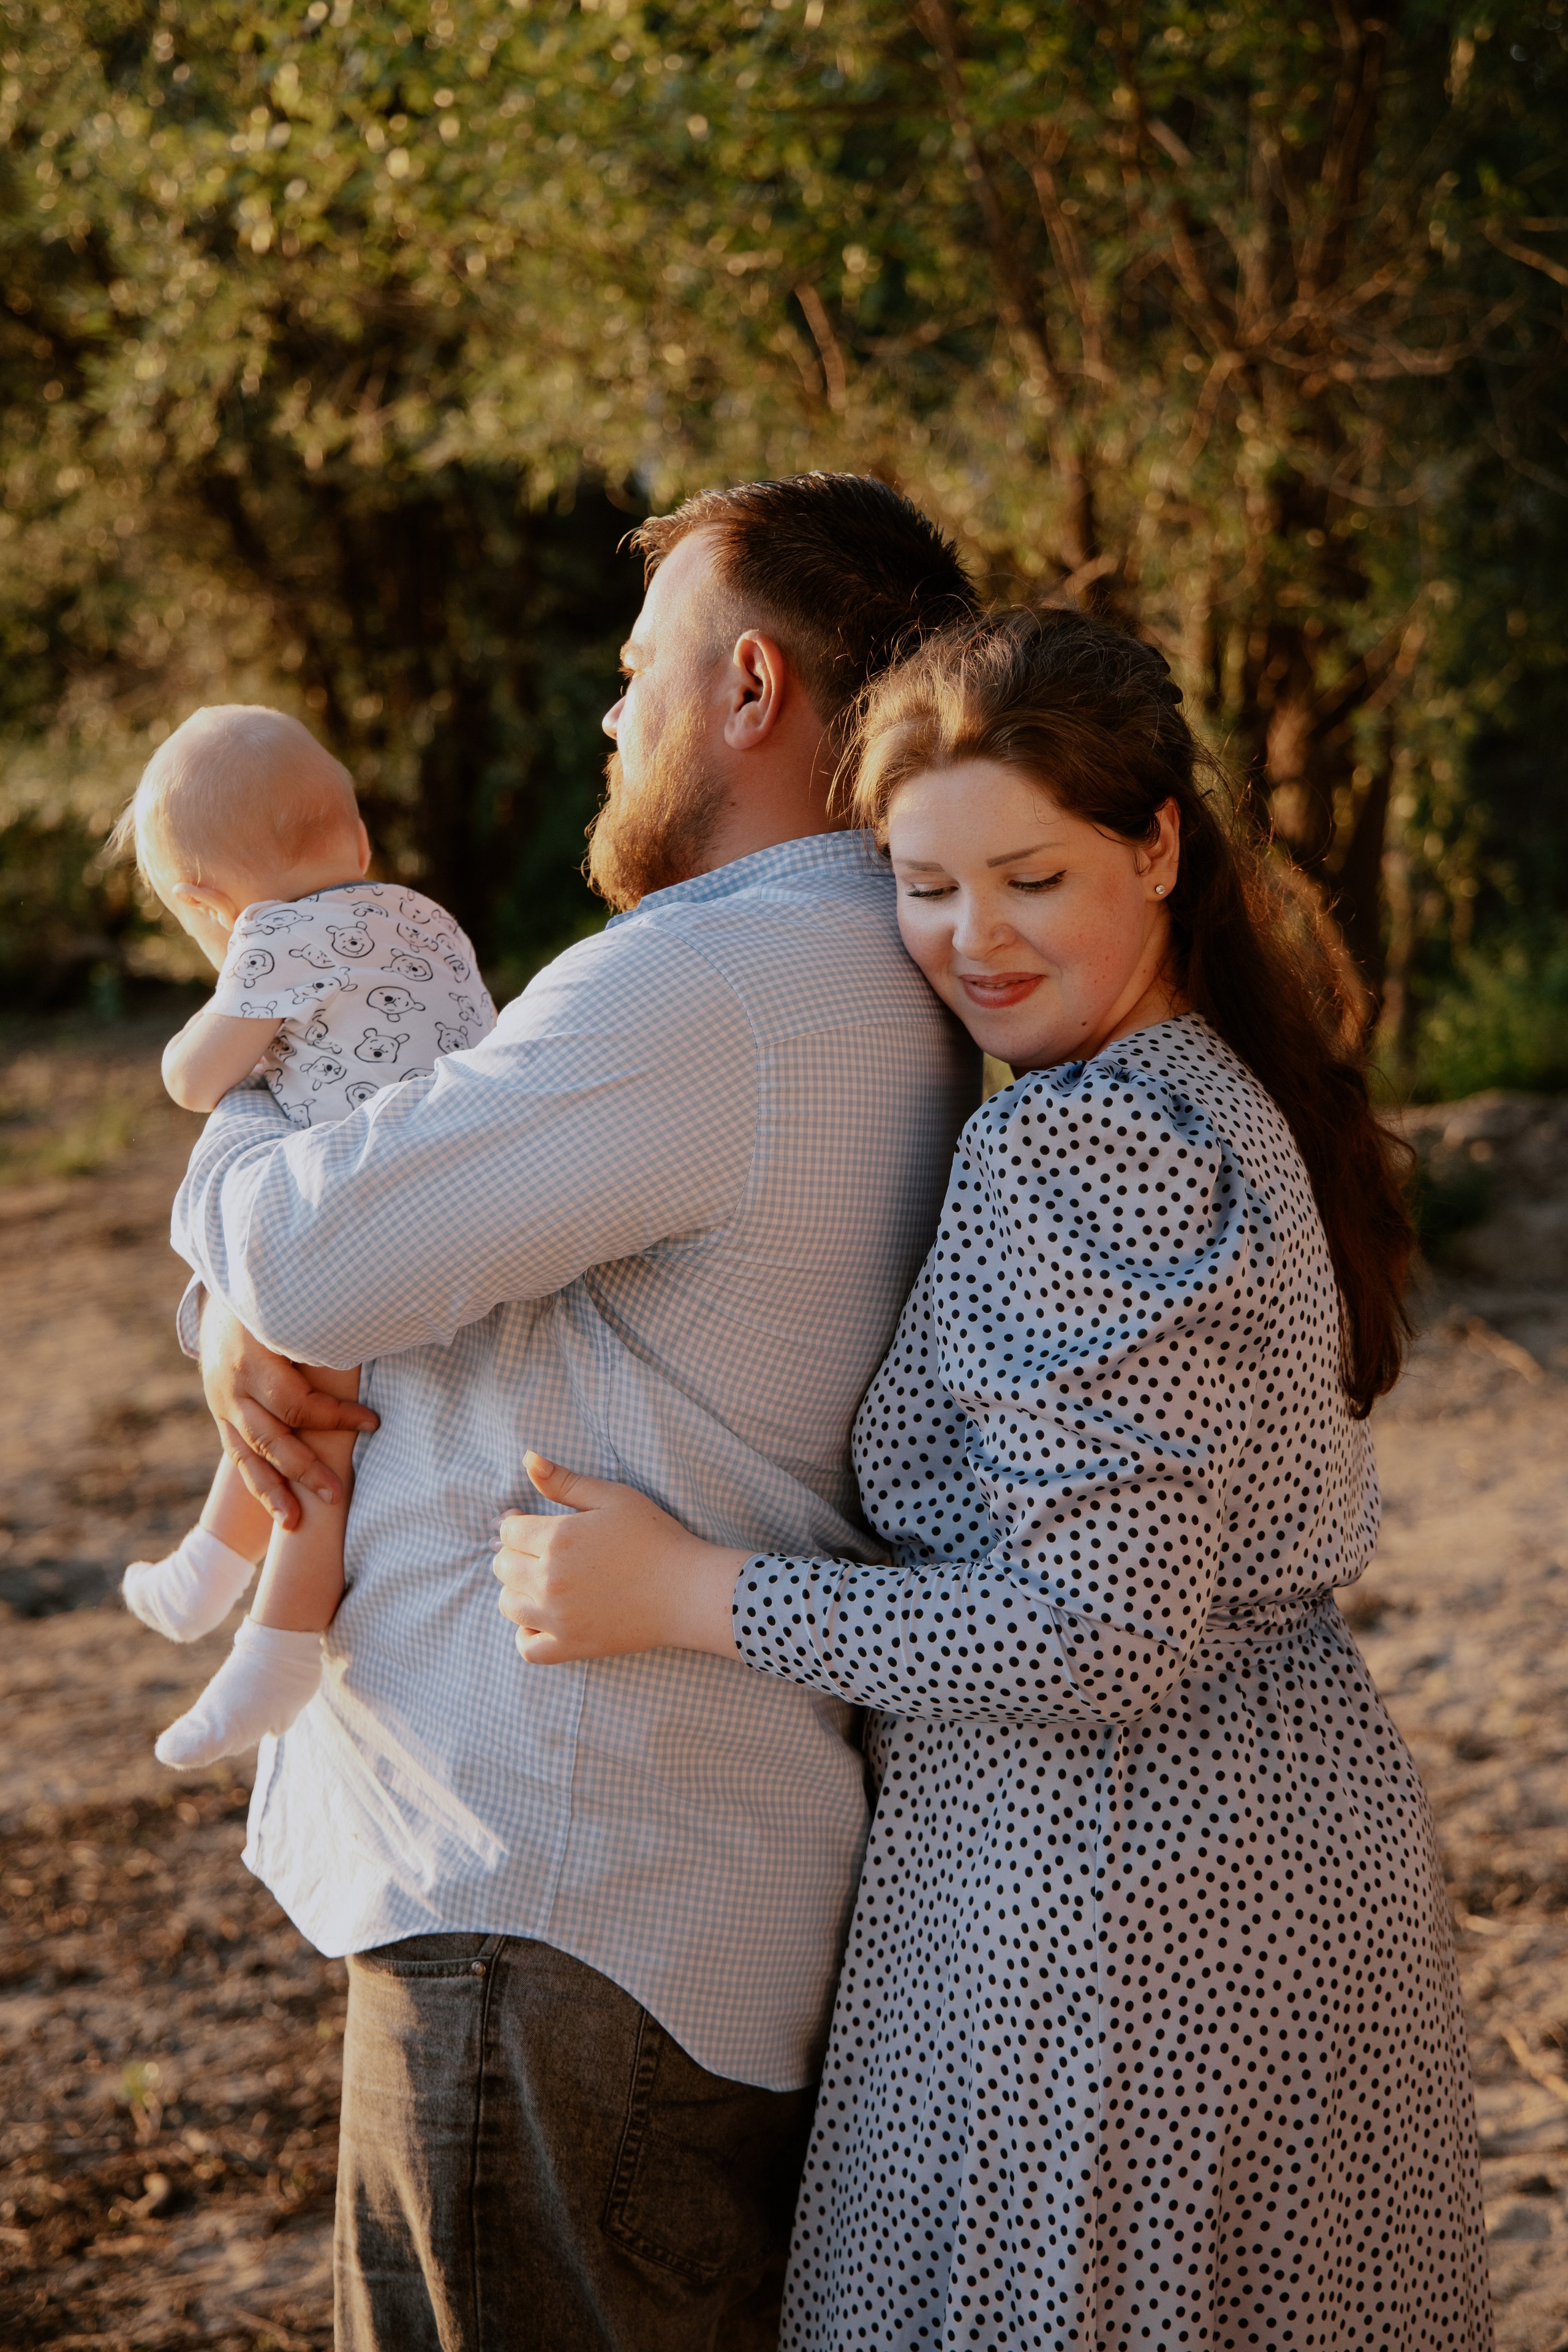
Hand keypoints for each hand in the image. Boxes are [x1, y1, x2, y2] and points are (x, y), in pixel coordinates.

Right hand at [199, 1296, 378, 1528]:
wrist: (223, 1296)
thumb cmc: (276, 1302)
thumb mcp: (294, 1311)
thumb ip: (323, 1333)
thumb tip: (379, 1339)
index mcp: (253, 1358)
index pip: (296, 1402)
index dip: (335, 1417)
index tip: (373, 1422)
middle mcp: (233, 1386)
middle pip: (269, 1437)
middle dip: (303, 1469)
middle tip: (336, 1495)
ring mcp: (222, 1403)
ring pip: (247, 1455)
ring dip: (273, 1491)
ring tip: (294, 1522)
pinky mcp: (221, 1415)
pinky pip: (238, 1455)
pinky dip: (259, 1483)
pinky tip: (279, 1510)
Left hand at [493, 1454, 746, 1664]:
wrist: (687, 1590)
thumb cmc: (655, 1537)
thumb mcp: (612, 1497)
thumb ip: (565, 1481)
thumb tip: (528, 1458)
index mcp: (556, 1539)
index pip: (507, 1531)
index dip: (517, 1524)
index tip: (531, 1524)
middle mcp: (549, 1580)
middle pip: (502, 1566)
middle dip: (516, 1553)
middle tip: (542, 1551)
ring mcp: (557, 1617)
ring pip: (507, 1604)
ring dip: (518, 1590)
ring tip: (543, 1581)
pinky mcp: (571, 1645)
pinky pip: (526, 1647)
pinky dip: (527, 1633)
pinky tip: (544, 1618)